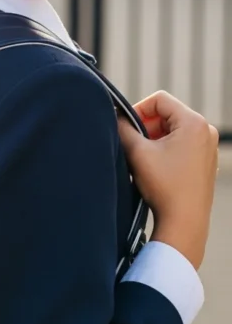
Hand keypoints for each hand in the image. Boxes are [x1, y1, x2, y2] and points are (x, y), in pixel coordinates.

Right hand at [118, 91, 218, 268]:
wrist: (184, 223)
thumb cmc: (164, 187)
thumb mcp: (137, 152)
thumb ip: (123, 128)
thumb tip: (115, 117)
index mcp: (194, 123)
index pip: (159, 100)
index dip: (138, 110)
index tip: (127, 128)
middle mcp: (206, 131)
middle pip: (167, 114)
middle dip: (147, 127)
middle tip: (134, 145)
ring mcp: (208, 147)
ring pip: (174, 130)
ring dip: (155, 139)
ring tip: (145, 160)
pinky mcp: (206, 162)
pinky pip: (182, 144)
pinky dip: (166, 150)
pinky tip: (157, 169)